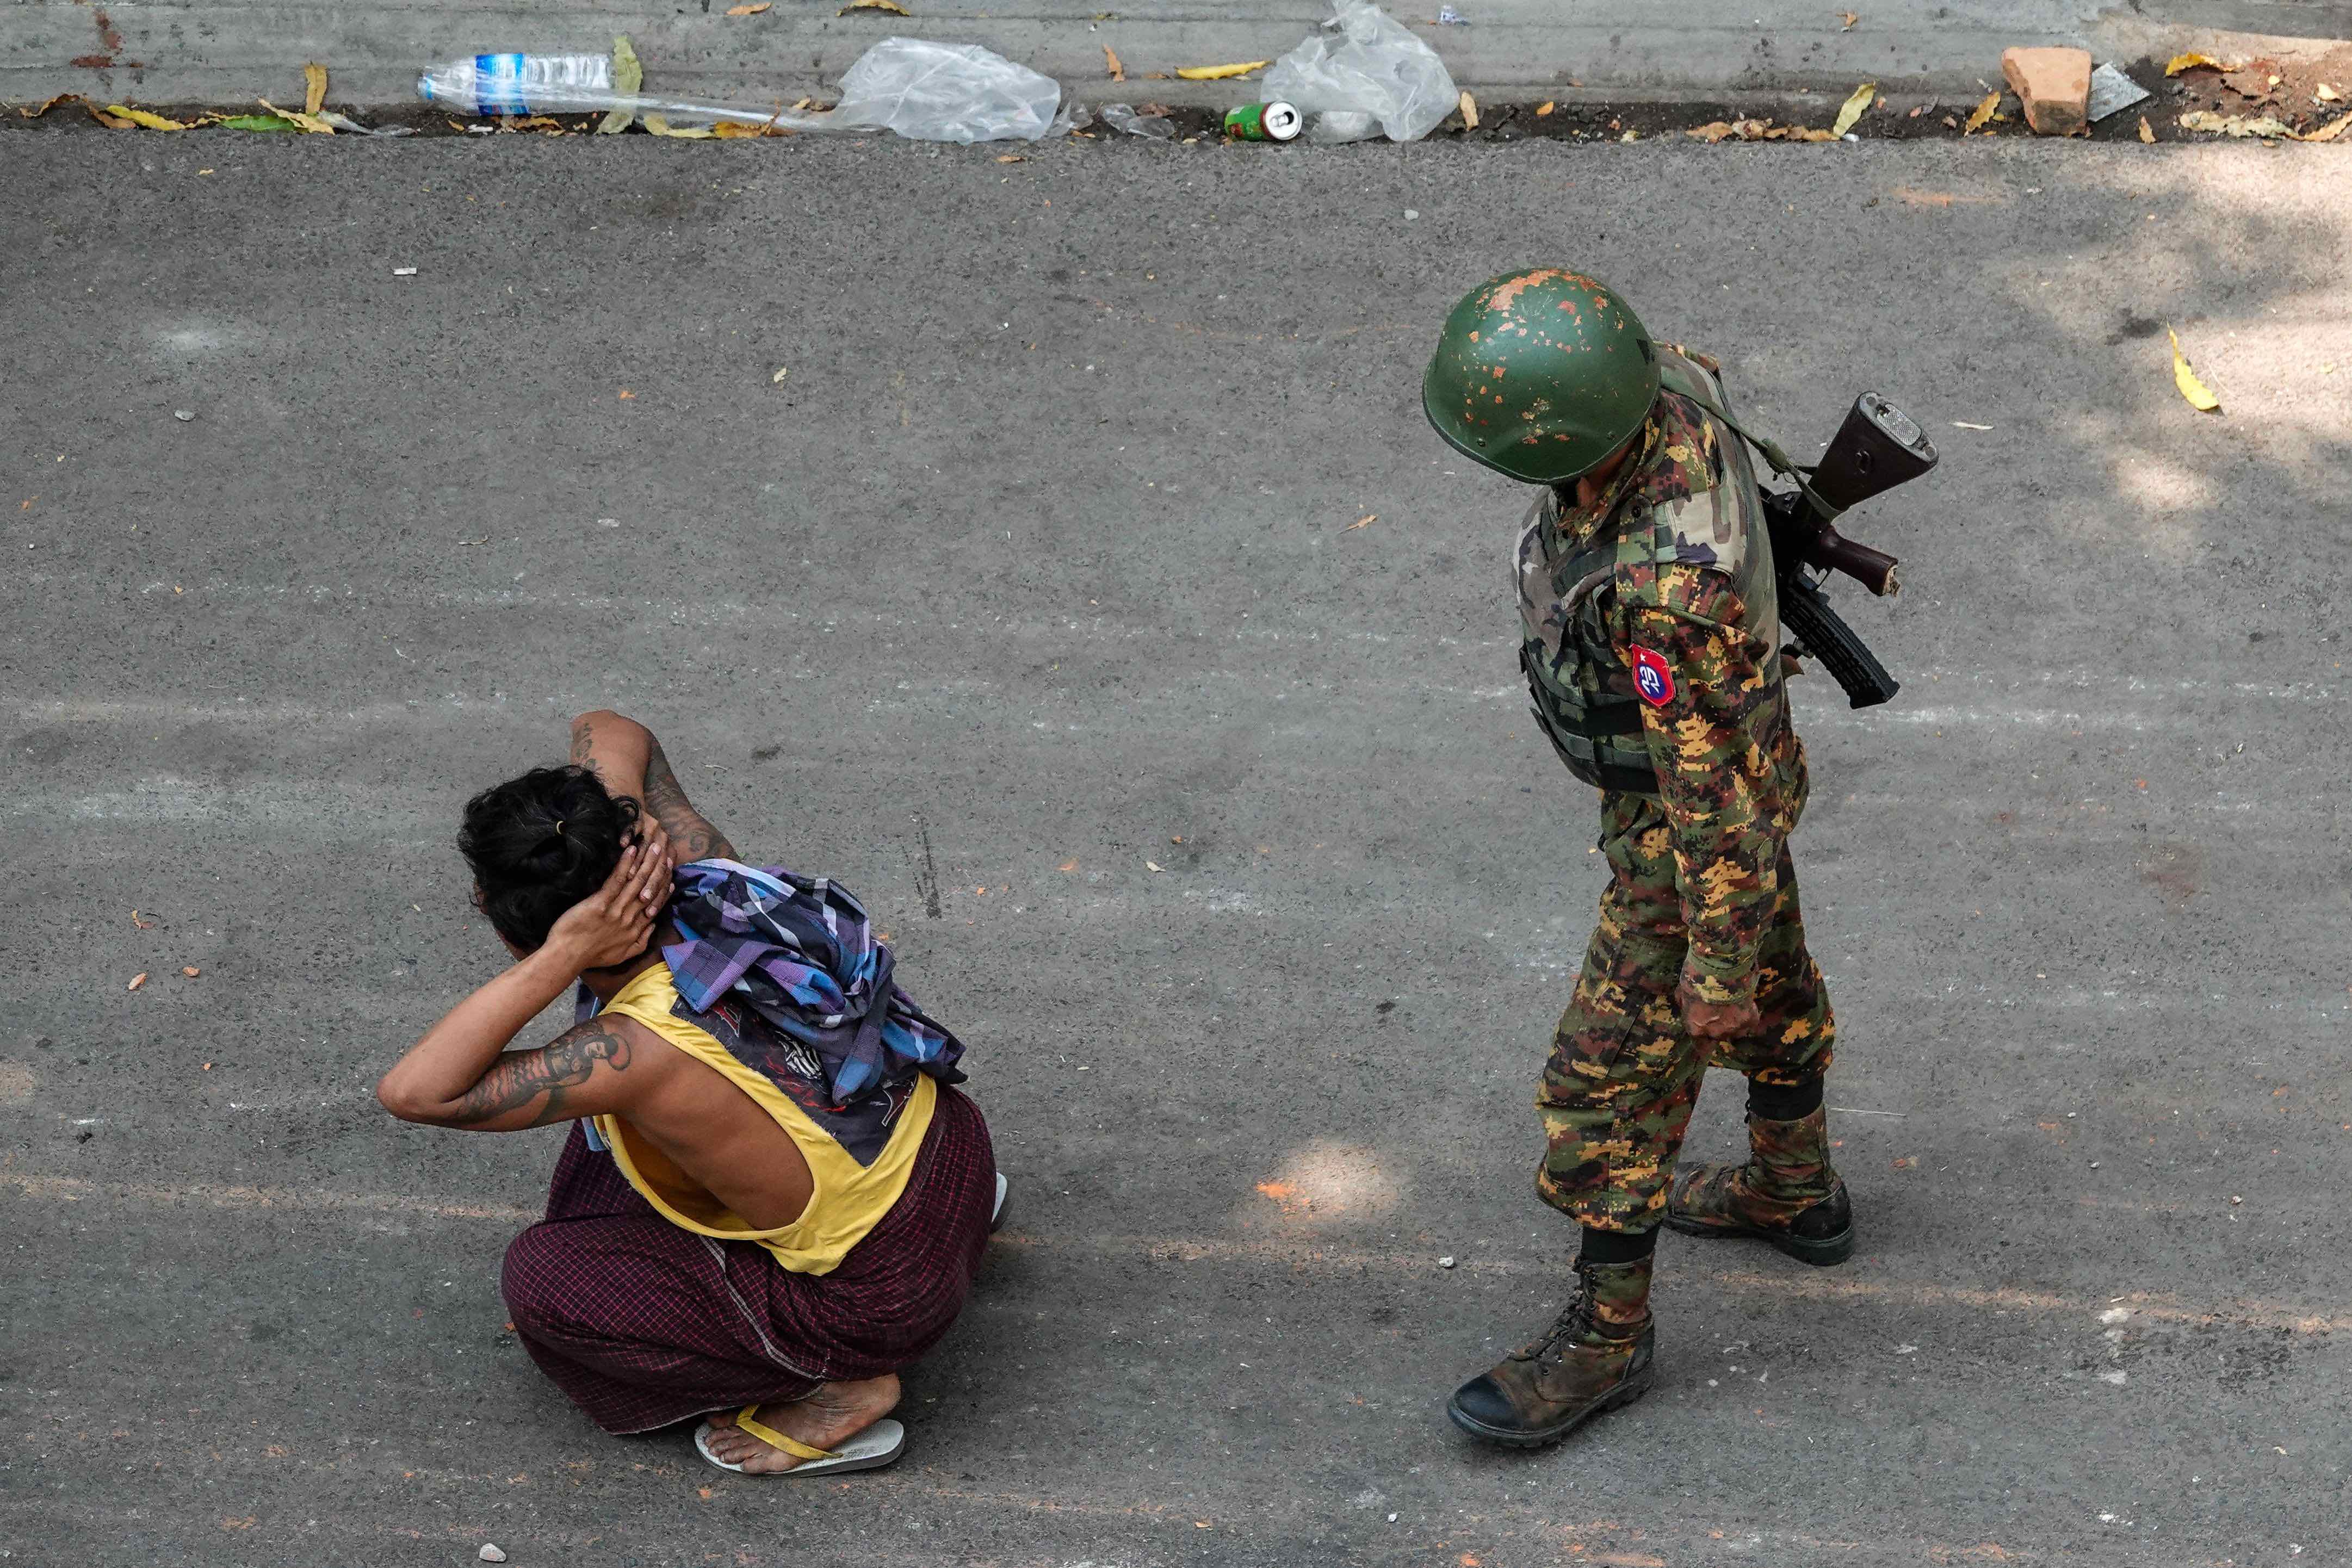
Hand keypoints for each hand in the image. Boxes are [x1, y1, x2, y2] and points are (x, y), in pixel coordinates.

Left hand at [543, 829, 675, 971]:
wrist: (568, 956)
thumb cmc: (591, 956)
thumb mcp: (621, 956)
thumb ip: (640, 942)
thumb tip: (652, 926)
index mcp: (635, 930)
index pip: (653, 906)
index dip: (663, 891)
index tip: (670, 878)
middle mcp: (629, 919)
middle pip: (648, 890)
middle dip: (658, 870)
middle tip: (666, 853)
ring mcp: (616, 911)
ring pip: (636, 883)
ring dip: (646, 863)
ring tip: (654, 847)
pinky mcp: (600, 903)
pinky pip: (615, 881)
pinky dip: (624, 865)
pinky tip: (631, 851)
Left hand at [1677, 969, 1759, 1040]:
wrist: (1720, 970)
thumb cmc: (1696, 979)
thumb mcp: (1682, 992)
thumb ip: (1684, 1004)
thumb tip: (1684, 1005)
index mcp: (1696, 1028)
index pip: (1700, 1045)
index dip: (1703, 1039)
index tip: (1706, 1035)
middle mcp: (1715, 1033)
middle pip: (1718, 1036)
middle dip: (1718, 1026)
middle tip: (1719, 1010)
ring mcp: (1734, 1028)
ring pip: (1736, 1032)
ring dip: (1734, 1023)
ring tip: (1733, 1007)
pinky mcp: (1750, 1020)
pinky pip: (1750, 1022)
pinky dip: (1748, 1014)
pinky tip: (1746, 1003)